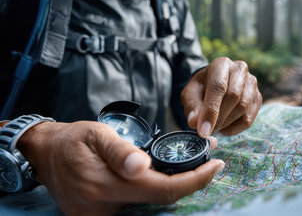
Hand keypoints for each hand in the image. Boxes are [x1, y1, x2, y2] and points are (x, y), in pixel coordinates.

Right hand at [17, 121, 223, 215]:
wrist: (45, 154)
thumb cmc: (73, 139)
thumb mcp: (96, 134)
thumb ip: (120, 151)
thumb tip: (143, 166)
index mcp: (104, 185)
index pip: (163, 191)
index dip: (194, 181)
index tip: (216, 166)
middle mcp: (102, 209)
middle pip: (160, 202)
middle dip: (187, 182)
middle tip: (205, 162)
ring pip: (148, 206)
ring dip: (170, 188)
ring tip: (184, 165)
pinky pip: (134, 208)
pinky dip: (151, 193)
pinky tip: (158, 177)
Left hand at [181, 57, 262, 137]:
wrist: (216, 84)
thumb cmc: (202, 88)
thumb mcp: (190, 94)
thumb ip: (192, 107)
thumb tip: (195, 123)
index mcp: (221, 64)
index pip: (218, 87)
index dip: (211, 110)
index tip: (203, 131)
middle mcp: (240, 70)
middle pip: (233, 97)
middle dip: (219, 118)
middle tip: (207, 131)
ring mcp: (252, 83)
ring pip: (243, 109)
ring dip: (226, 124)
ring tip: (214, 127)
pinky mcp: (257, 97)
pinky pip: (249, 119)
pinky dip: (235, 129)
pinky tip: (224, 128)